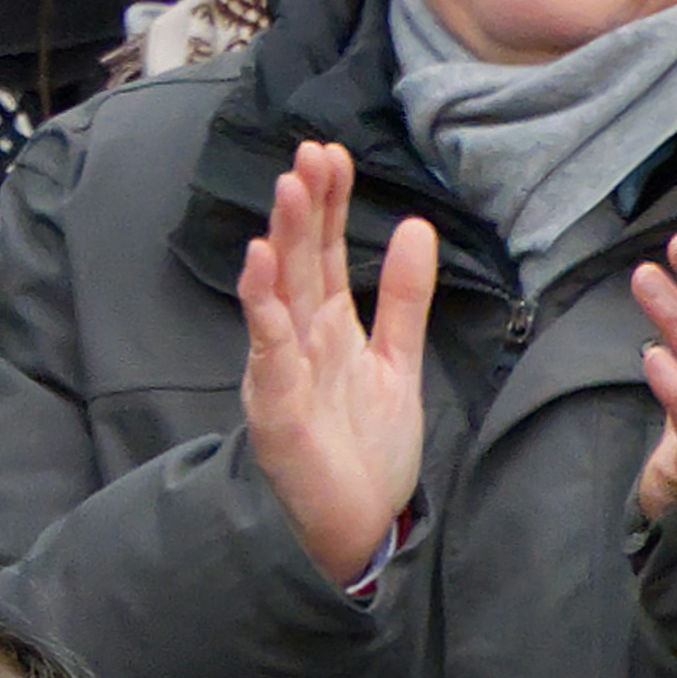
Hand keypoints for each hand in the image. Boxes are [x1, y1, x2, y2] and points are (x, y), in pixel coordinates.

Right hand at [233, 144, 433, 587]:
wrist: (360, 524)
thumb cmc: (368, 447)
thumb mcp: (397, 360)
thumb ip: (403, 298)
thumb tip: (416, 227)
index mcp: (328, 325)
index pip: (323, 251)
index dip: (328, 204)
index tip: (333, 154)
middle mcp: (298, 338)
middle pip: (299, 260)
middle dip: (303, 205)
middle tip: (310, 152)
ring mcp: (281, 367)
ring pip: (280, 291)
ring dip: (281, 238)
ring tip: (289, 188)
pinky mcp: (275, 404)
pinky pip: (268, 346)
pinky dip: (262, 303)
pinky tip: (260, 261)